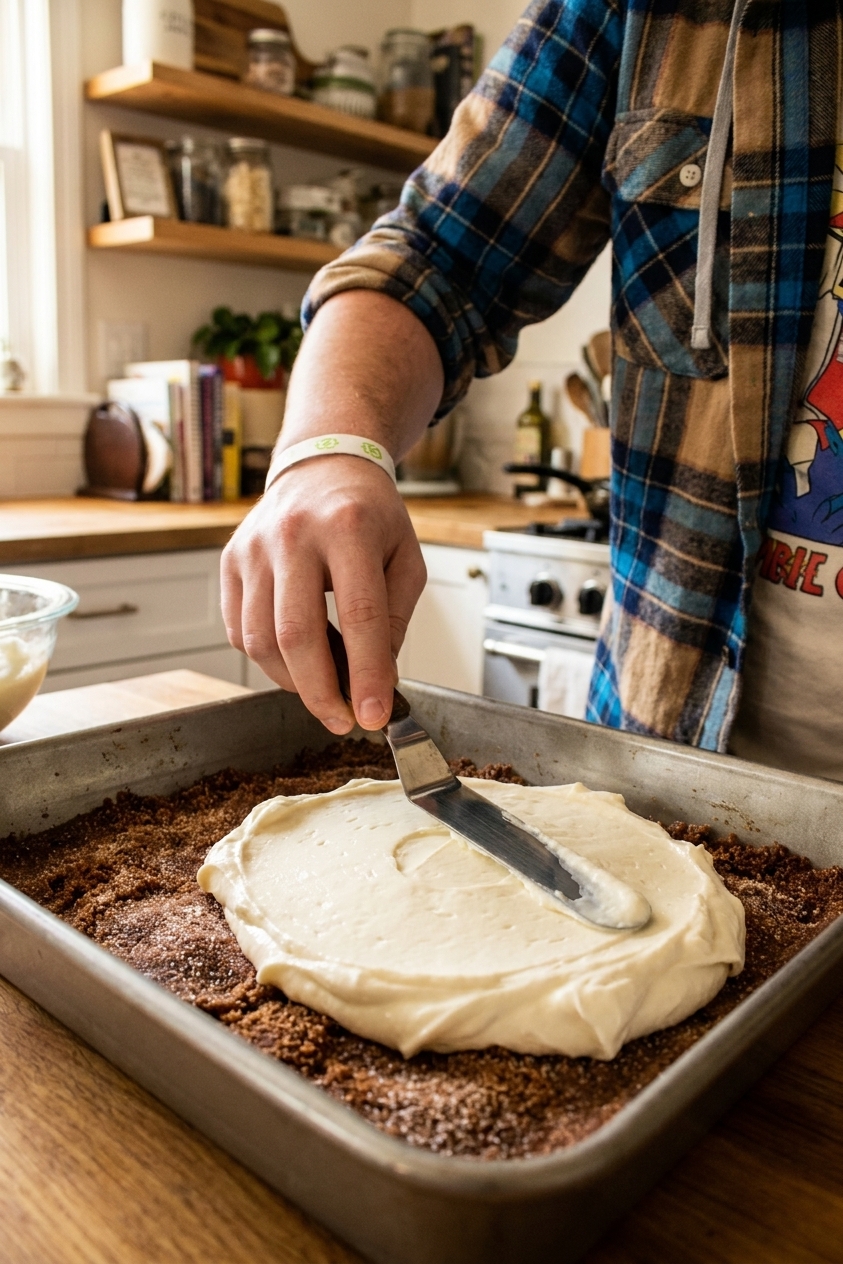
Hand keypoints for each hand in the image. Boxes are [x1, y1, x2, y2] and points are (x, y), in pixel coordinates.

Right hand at [221, 456, 426, 733]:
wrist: (323, 466)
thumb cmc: (369, 515)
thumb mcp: (405, 558)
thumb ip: (394, 619)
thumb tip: (376, 681)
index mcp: (349, 528)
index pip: (358, 616)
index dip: (366, 673)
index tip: (374, 715)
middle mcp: (293, 534)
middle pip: (295, 634)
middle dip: (319, 692)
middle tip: (343, 720)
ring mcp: (253, 547)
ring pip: (260, 640)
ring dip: (292, 681)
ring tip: (323, 688)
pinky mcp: (229, 561)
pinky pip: (240, 630)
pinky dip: (266, 660)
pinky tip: (294, 660)